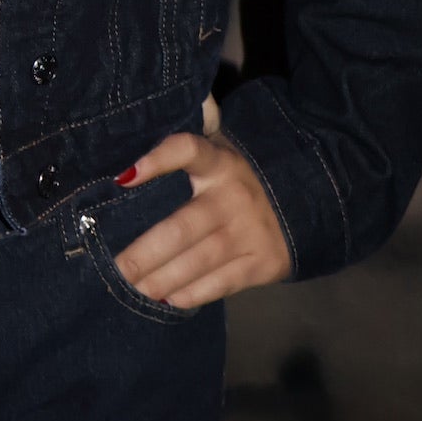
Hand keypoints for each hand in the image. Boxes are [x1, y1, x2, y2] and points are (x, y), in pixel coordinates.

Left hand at [108, 96, 290, 310]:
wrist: (305, 201)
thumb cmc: (240, 176)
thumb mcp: (222, 149)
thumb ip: (192, 137)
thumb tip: (163, 120)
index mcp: (219, 161)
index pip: (187, 150)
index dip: (157, 160)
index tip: (122, 177)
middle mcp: (232, 196)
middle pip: (180, 228)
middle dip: (144, 253)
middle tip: (115, 269)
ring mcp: (248, 232)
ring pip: (196, 262)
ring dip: (160, 280)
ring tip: (132, 291)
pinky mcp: (261, 264)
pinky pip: (219, 284)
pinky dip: (191, 294)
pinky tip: (167, 300)